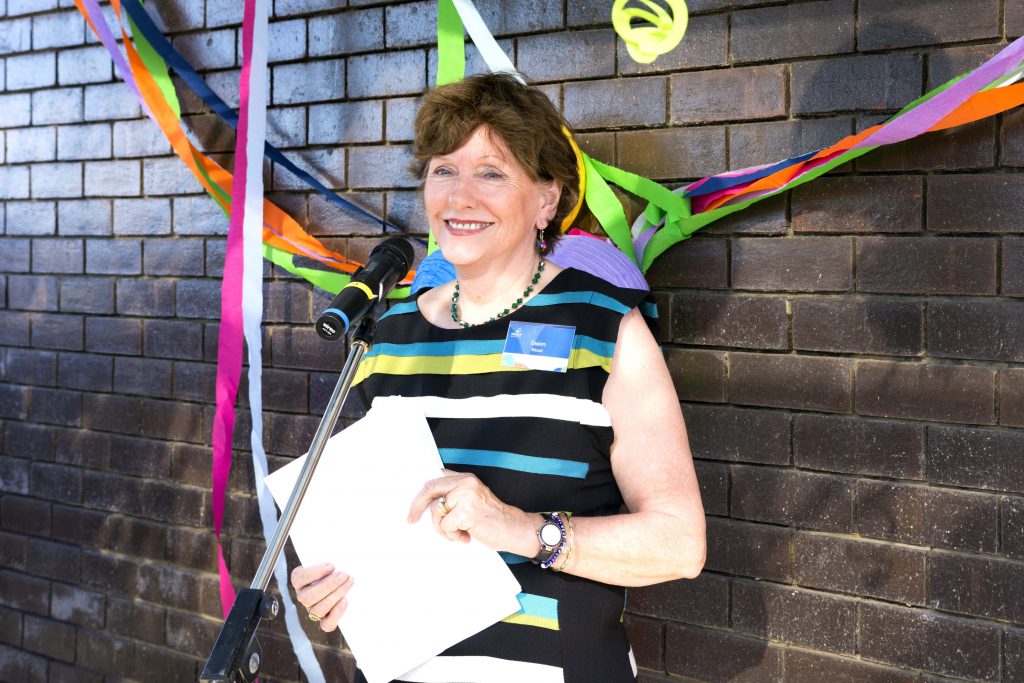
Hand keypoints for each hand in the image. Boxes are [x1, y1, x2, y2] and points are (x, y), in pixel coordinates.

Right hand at [290, 562, 352, 631]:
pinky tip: (345, 601)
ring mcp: (312, 610)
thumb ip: (328, 563)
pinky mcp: (324, 620)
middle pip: (309, 597)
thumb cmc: (332, 569)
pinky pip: (326, 624)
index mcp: (300, 580)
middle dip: (329, 585)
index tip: (331, 566)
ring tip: (348, 583)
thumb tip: (336, 564)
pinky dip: (336, 614)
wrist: (342, 580)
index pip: (299, 578)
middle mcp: (303, 596)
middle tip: (344, 575)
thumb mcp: (328, 562)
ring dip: (335, 596)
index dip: (315, 573)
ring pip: (318, 610)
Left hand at [408, 469, 528, 550]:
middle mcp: (466, 483)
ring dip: (443, 528)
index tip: (413, 504)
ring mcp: (466, 496)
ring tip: (458, 533)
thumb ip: (454, 496)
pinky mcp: (466, 512)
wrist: (514, 529)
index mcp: (466, 478)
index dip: (421, 492)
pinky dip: (453, 535)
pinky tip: (465, 536)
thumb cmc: (493, 518)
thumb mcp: (473, 500)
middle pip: (429, 489)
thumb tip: (428, 503)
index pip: (436, 478)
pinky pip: (446, 526)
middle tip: (411, 519)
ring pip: (436, 512)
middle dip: (416, 506)